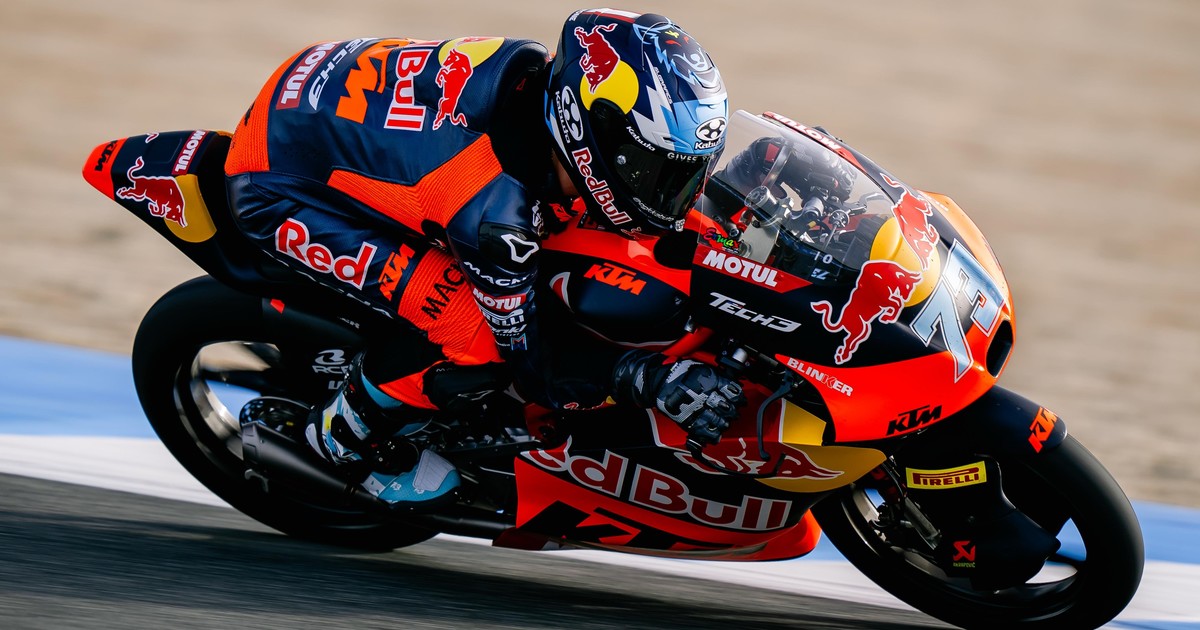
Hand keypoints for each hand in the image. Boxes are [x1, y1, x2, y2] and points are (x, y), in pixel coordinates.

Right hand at [613, 353, 744, 447]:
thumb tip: (732, 385)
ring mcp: (696, 409)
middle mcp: (704, 395)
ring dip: (724, 423)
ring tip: (723, 422)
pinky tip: (715, 434)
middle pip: (727, 408)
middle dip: (732, 411)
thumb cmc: (679, 373)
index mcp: (709, 380)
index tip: (739, 400)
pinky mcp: (687, 420)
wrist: (657, 381)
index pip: (732, 391)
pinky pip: (704, 432)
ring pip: (718, 421)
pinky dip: (712, 435)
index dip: (739, 397)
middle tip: (732, 411)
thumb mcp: (701, 368)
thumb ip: (717, 377)